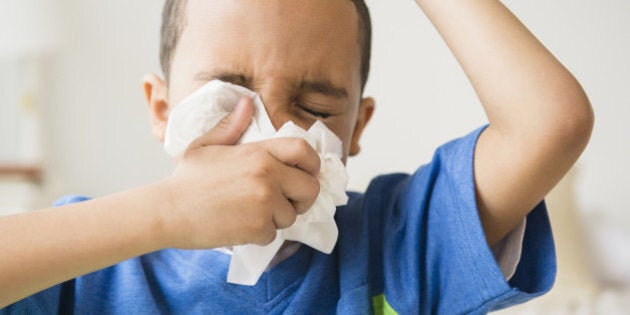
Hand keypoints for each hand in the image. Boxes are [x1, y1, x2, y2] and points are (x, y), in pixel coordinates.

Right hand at [156, 97, 320, 248]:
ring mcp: (265, 202)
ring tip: (250, 213)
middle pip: (310, 188)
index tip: (305, 175)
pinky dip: (260, 235)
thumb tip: (247, 102)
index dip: (312, 165)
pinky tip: (239, 226)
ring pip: (291, 215)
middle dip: (301, 198)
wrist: (167, 210)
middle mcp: (267, 175)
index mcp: (259, 152)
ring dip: (276, 219)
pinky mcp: (258, 227)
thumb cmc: (187, 178)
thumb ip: (232, 125)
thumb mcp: (207, 144)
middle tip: (284, 202)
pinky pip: (273, 235)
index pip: (304, 152)